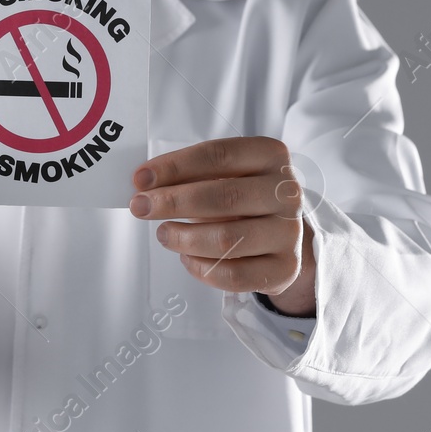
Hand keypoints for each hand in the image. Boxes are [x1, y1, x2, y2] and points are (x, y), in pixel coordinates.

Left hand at [129, 136, 315, 315]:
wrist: (281, 231)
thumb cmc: (242, 195)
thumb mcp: (223, 174)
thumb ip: (189, 175)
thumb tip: (145, 184)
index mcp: (271, 155)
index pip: (218, 155)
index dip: (175, 166)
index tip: (141, 179)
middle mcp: (287, 192)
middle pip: (224, 197)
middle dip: (173, 202)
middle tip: (140, 207)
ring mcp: (290, 232)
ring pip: (227, 239)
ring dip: (184, 238)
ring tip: (164, 234)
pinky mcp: (285, 268)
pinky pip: (233, 275)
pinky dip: (201, 268)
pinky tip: (187, 257)